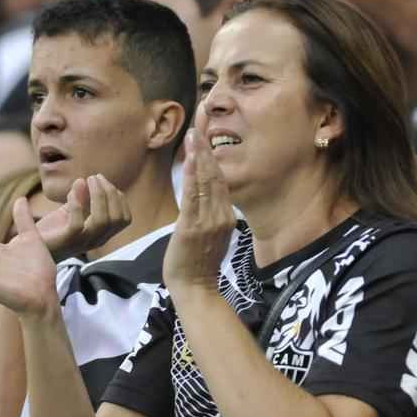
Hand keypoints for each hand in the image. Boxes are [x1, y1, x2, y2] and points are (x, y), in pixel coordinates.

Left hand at [33, 175, 131, 261]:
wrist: (30, 246)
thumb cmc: (51, 230)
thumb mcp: (70, 211)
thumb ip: (81, 199)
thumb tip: (86, 180)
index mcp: (101, 234)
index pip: (124, 219)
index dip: (119, 198)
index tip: (104, 183)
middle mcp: (95, 240)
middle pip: (117, 218)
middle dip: (110, 193)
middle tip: (95, 177)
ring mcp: (82, 242)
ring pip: (102, 221)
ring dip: (98, 195)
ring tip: (87, 180)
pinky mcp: (66, 241)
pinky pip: (78, 224)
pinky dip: (77, 204)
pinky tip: (71, 191)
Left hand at [163, 129, 233, 298]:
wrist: (196, 288)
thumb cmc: (199, 264)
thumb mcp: (212, 236)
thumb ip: (211, 215)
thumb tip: (206, 198)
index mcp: (227, 217)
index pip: (220, 182)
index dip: (213, 159)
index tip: (206, 140)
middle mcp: (222, 216)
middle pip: (215, 177)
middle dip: (206, 151)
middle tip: (198, 128)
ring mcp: (209, 221)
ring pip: (205, 182)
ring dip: (199, 157)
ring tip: (193, 135)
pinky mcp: (192, 226)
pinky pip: (193, 196)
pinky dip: (191, 175)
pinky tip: (189, 159)